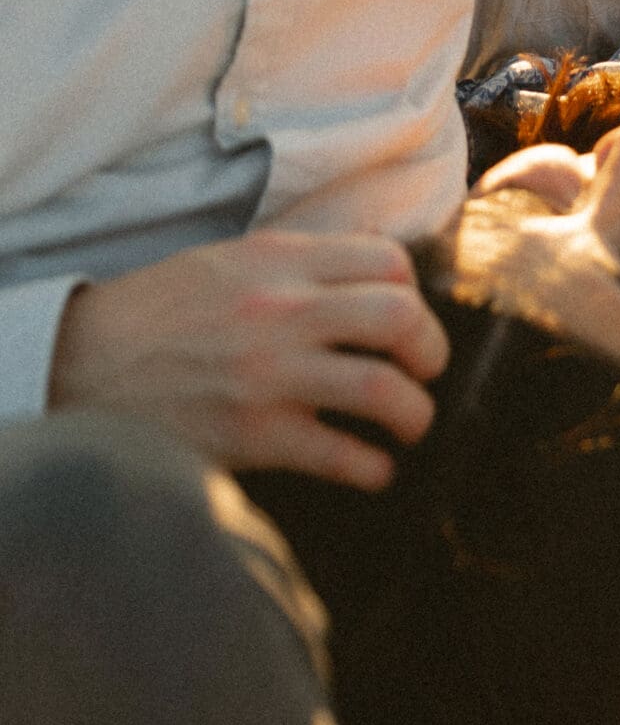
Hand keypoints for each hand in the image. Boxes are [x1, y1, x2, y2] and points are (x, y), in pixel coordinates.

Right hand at [48, 232, 450, 488]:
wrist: (84, 365)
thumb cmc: (162, 313)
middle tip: (425, 369)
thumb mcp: (229, 260)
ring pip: (383, 390)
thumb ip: (300, 259)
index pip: (388, 262)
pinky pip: (343, 456)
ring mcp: (270, 375)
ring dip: (415, 413)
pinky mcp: (255, 436)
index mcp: (279, 261)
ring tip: (410, 423)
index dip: (411, 292)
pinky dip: (374, 468)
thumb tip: (375, 256)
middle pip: (400, 317)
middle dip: (430, 349)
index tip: (404, 318)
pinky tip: (375, 468)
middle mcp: (281, 311)